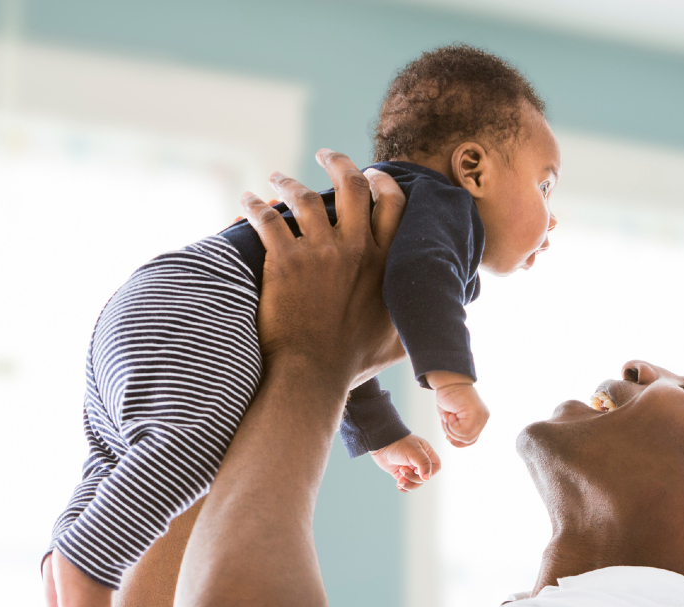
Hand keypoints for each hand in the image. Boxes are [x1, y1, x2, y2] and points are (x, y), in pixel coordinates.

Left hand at [240, 152, 407, 387]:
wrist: (313, 375)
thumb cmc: (353, 364)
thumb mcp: (398, 341)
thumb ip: (416, 323)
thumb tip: (438, 323)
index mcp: (385, 262)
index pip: (392, 205)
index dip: (383, 182)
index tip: (373, 174)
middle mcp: (355, 249)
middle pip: (352, 186)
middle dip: (340, 162)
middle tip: (326, 154)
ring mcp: (319, 253)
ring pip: (304, 197)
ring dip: (288, 181)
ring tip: (277, 177)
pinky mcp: (284, 261)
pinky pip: (266, 219)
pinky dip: (253, 206)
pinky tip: (245, 202)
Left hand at [371, 434, 441, 491]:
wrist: (381, 444)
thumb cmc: (399, 444)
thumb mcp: (414, 451)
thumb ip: (423, 463)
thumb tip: (427, 478)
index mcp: (426, 454)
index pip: (435, 468)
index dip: (428, 472)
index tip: (417, 469)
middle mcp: (420, 462)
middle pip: (424, 478)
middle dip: (413, 478)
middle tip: (402, 469)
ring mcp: (410, 468)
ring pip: (415, 484)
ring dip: (408, 484)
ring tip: (399, 480)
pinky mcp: (401, 474)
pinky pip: (406, 485)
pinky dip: (403, 487)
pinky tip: (399, 484)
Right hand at [433, 382, 489, 446]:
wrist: (449, 381)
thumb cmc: (449, 397)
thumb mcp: (452, 418)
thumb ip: (457, 429)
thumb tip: (454, 441)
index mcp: (479, 420)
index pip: (471, 440)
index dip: (458, 442)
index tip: (447, 436)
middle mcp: (483, 418)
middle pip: (469, 440)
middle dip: (453, 435)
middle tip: (446, 421)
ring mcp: (481, 416)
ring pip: (465, 437)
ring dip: (450, 430)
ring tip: (447, 416)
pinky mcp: (476, 413)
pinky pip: (462, 431)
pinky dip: (451, 426)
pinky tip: (448, 414)